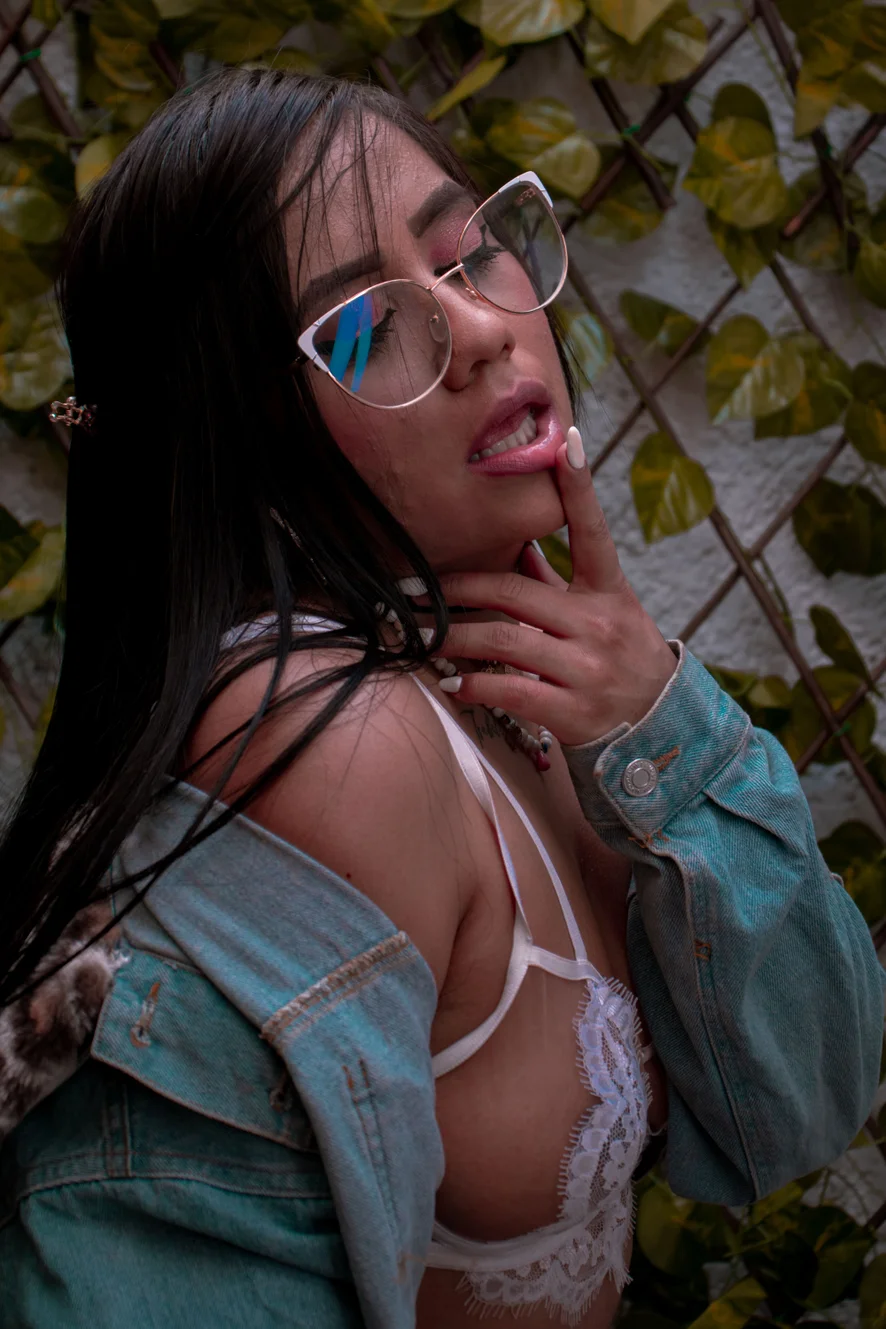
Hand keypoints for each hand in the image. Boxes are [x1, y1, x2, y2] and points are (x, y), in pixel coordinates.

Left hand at [429, 427, 676, 746]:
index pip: (592, 532)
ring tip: (420, 638)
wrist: (662, 730)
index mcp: (609, 592)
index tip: (566, 441)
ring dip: (452, 637)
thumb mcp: (605, 614)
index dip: (580, 486)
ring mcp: (587, 668)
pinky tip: (453, 685)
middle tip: (410, 589)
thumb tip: (516, 544)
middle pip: (515, 591)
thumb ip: (559, 582)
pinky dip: (475, 686)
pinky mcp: (572, 710)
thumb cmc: (622, 661)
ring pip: (503, 639)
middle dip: (457, 587)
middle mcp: (599, 624)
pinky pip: (511, 691)